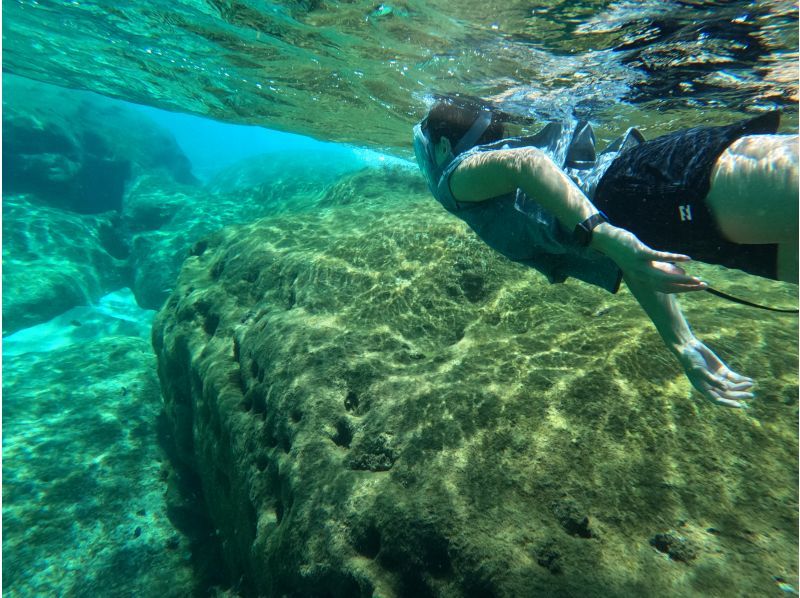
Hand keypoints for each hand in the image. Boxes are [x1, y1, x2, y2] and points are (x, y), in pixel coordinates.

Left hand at [591, 224, 706, 293]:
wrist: (607, 241)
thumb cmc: (629, 251)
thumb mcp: (647, 261)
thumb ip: (662, 267)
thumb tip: (680, 270)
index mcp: (643, 279)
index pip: (666, 288)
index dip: (683, 289)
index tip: (699, 287)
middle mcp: (641, 276)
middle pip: (666, 285)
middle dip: (686, 286)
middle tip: (703, 285)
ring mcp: (640, 266)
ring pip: (662, 276)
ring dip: (681, 278)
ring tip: (696, 279)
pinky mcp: (639, 253)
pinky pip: (658, 257)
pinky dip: (673, 258)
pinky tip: (687, 259)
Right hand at [676, 339, 754, 407]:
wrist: (690, 348)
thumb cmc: (691, 360)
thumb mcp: (700, 370)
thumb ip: (712, 379)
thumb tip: (725, 388)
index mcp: (704, 388)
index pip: (718, 399)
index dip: (728, 403)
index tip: (739, 405)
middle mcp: (712, 385)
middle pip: (727, 394)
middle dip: (739, 395)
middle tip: (751, 395)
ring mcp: (718, 378)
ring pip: (732, 386)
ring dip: (741, 387)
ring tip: (750, 384)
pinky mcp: (722, 371)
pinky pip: (734, 377)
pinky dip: (741, 379)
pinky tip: (750, 381)